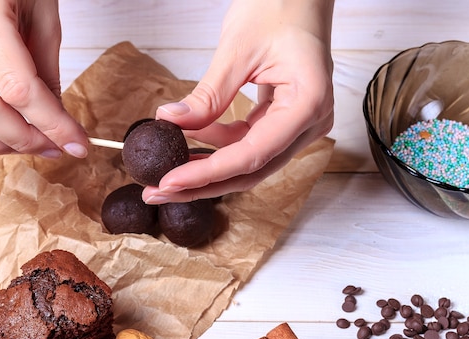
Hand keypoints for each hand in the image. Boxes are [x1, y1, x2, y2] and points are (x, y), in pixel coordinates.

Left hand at [144, 0, 334, 202]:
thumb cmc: (279, 7)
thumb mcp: (237, 50)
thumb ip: (207, 94)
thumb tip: (169, 121)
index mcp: (308, 104)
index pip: (252, 154)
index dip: (208, 173)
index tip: (169, 181)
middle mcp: (310, 123)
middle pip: (251, 170)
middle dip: (202, 183)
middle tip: (158, 190)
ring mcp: (300, 125)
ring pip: (248, 163)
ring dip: (207, 167)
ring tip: (167, 168)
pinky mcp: (285, 121)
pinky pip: (249, 145)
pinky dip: (218, 146)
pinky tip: (191, 139)